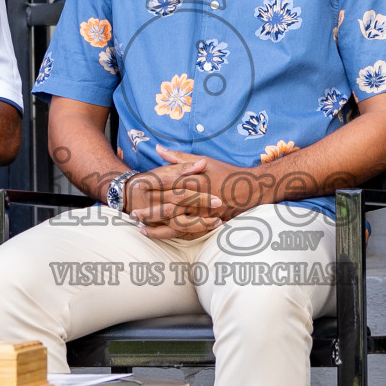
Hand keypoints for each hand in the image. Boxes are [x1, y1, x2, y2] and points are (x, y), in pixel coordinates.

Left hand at [137, 146, 272, 239]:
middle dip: (150, 211)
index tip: (137, 187)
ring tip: (142, 229)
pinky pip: (189, 232)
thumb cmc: (226, 172)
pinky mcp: (210, 224)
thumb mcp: (203, 161)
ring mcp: (204, 214)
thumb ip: (179, 158)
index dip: (151, 186)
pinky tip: (162, 236)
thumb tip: (158, 149)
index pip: (168, 184)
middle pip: (169, 207)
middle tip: (133, 213)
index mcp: (195, 181)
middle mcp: (199, 199)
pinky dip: (174, 235)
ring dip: (158, 227)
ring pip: (177, 223)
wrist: (252, 189)